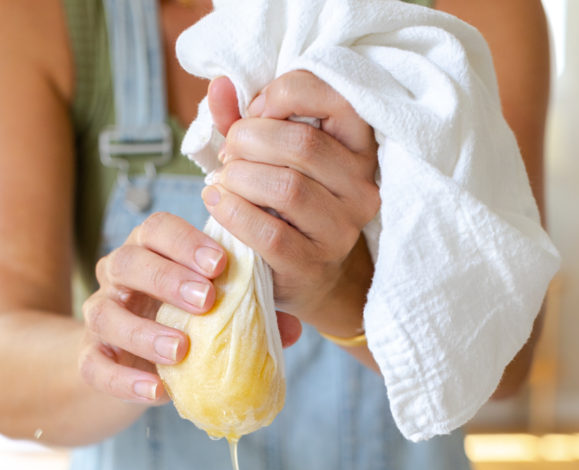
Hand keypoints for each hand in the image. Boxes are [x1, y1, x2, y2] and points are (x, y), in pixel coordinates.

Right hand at [79, 211, 301, 404]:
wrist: (132, 366)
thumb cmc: (182, 326)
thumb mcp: (216, 316)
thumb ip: (252, 316)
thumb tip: (295, 329)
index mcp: (150, 254)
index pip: (157, 230)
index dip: (185, 242)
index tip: (220, 263)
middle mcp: (118, 279)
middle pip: (128, 262)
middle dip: (167, 278)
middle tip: (206, 300)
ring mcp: (100, 318)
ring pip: (106, 314)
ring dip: (144, 331)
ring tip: (181, 350)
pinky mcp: (90, 359)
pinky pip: (96, 368)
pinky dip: (125, 381)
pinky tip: (158, 392)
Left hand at [205, 72, 379, 331]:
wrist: (307, 274)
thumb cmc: (285, 203)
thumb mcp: (270, 153)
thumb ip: (245, 118)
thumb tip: (219, 85)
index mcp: (359, 148)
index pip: (333, 98)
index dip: (284, 94)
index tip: (254, 111)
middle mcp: (361, 188)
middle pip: (303, 145)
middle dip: (250, 140)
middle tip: (229, 152)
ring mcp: (341, 230)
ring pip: (288, 188)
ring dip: (240, 177)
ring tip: (223, 180)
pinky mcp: (313, 264)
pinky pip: (270, 233)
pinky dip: (234, 212)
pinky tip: (217, 203)